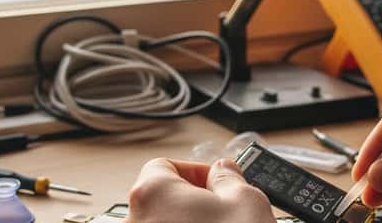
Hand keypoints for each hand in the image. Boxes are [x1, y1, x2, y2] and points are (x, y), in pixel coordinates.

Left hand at [124, 157, 275, 222]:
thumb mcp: (246, 200)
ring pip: (164, 221)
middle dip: (195, 200)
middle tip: (224, 210)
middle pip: (163, 197)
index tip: (218, 183)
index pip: (163, 165)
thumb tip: (225, 171)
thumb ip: (230, 176)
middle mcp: (136, 219)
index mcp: (152, 192)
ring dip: (190, 221)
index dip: (196, 171)